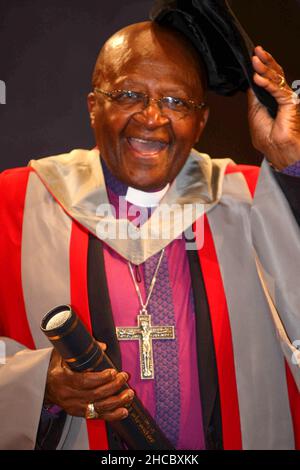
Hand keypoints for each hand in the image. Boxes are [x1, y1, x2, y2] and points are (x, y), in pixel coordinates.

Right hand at [45, 344, 134, 420]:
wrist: (42, 385)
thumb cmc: (53, 367)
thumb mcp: (62, 353)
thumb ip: (81, 349)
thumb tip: (102, 346)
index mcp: (62, 379)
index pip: (84, 381)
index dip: (100, 378)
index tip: (113, 371)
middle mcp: (67, 395)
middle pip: (94, 394)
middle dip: (113, 386)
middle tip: (124, 377)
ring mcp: (73, 406)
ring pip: (98, 407)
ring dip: (116, 401)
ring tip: (128, 394)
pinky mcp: (78, 413)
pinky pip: (97, 416)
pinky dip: (112, 415)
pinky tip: (123, 410)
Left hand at [248, 45, 299, 168]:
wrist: (278, 151)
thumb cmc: (267, 137)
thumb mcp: (255, 114)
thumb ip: (255, 97)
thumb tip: (251, 82)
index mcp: (272, 98)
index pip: (268, 77)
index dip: (261, 67)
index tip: (252, 57)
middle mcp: (280, 96)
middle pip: (273, 74)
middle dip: (264, 62)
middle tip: (256, 51)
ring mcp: (286, 98)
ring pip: (276, 79)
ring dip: (265, 69)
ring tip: (256, 60)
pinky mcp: (290, 103)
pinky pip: (277, 90)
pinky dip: (267, 84)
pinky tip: (258, 79)